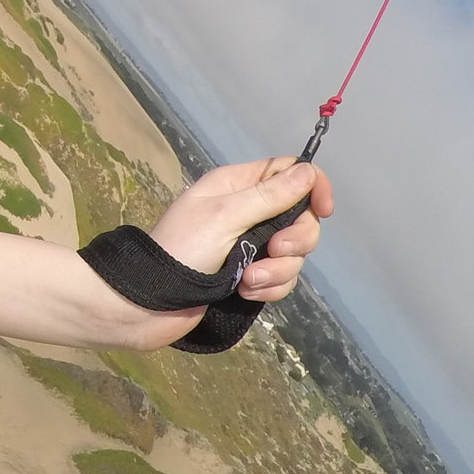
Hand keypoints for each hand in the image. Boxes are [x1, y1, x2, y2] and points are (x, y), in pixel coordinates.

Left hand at [148, 158, 331, 302]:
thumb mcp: (225, 217)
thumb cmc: (181, 250)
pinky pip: (279, 278)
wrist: (150, 302)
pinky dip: (268, 288)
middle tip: (274, 251)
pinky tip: (245, 294)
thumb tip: (308, 171)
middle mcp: (245, 211)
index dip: (311, 187)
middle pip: (298, 217)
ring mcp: (248, 245)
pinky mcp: (248, 276)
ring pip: (292, 253)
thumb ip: (268, 197)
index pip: (287, 172)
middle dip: (295, 239)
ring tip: (248, 281)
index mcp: (236, 185)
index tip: (323, 210)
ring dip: (277, 271)